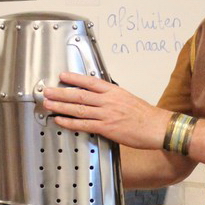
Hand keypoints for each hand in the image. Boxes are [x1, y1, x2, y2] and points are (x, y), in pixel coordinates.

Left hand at [41, 72, 168, 148]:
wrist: (157, 127)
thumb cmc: (146, 115)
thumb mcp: (128, 99)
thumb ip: (113, 97)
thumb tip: (100, 97)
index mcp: (114, 92)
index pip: (90, 81)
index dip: (74, 78)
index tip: (62, 75)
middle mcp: (108, 101)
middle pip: (80, 94)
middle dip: (61, 92)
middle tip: (48, 91)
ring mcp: (106, 114)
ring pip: (78, 109)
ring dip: (61, 106)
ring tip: (48, 104)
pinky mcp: (106, 128)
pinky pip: (84, 124)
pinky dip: (70, 122)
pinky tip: (60, 120)